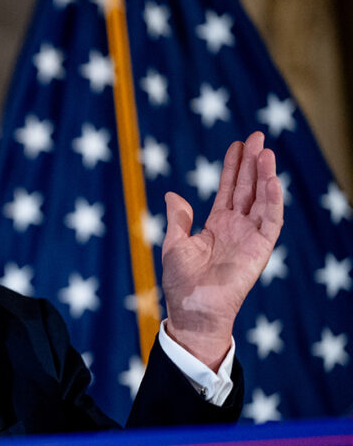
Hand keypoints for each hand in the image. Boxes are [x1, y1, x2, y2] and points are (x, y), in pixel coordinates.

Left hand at [161, 132, 283, 370]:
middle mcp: (236, 227)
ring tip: (265, 152)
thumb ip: (178, 219)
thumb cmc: (181, 283)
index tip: (237, 144)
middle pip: (248, 188)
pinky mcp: (260, 249)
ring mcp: (249, 237)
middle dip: (252, 163)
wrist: (193, 309)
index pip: (229, 189)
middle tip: (257, 135)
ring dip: (265, 176)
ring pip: (262, 200)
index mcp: (217, 225)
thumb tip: (172, 195)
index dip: (233, 168)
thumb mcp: (175, 244)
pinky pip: (270, 221)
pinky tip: (271, 181)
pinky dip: (273, 201)